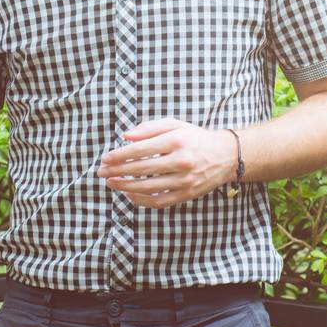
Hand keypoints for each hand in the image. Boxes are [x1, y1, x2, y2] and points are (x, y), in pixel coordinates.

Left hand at [96, 117, 233, 207]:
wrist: (225, 156)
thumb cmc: (195, 138)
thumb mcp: (175, 125)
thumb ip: (149, 128)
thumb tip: (125, 136)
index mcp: (177, 141)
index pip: (141, 149)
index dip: (120, 155)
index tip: (105, 158)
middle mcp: (182, 161)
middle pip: (142, 169)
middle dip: (118, 171)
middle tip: (101, 172)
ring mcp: (185, 180)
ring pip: (148, 187)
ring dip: (125, 186)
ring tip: (111, 183)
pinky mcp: (187, 195)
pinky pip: (159, 201)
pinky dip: (141, 200)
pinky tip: (129, 194)